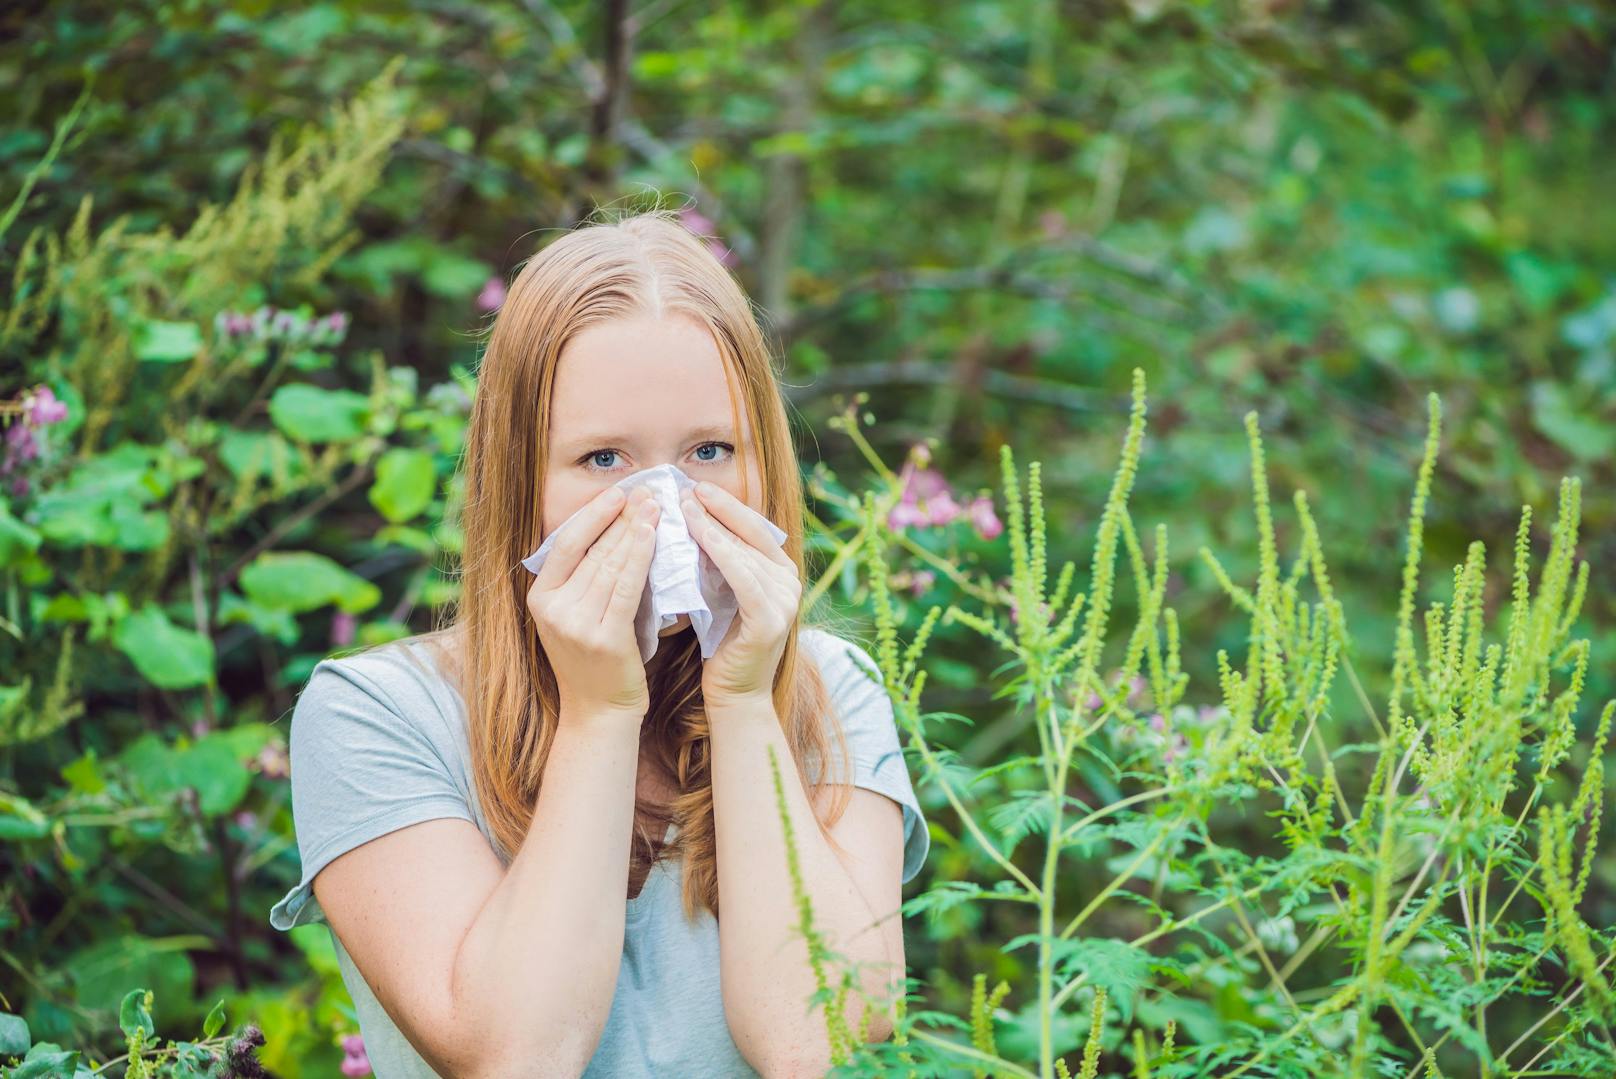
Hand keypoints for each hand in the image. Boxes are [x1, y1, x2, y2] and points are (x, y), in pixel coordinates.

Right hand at [526, 484, 660, 727]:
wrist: (600, 712)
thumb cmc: (596, 659)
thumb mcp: (574, 615)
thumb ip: (582, 578)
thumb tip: (612, 528)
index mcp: (539, 598)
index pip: (566, 544)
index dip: (593, 515)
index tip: (618, 492)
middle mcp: (552, 609)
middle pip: (592, 551)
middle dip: (621, 517)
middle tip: (647, 490)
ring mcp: (575, 625)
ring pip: (610, 565)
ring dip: (635, 530)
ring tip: (655, 505)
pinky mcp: (603, 638)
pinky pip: (626, 588)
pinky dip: (640, 558)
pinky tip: (652, 535)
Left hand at [679, 481, 798, 709]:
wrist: (733, 695)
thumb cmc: (720, 644)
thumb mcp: (722, 593)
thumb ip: (719, 562)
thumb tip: (690, 520)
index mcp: (782, 573)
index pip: (754, 528)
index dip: (726, 505)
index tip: (696, 486)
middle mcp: (790, 582)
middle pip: (751, 533)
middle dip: (717, 509)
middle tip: (686, 487)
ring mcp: (785, 601)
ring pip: (744, 551)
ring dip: (712, 526)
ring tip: (683, 506)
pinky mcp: (770, 619)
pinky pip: (742, 576)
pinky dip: (720, 551)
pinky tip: (698, 535)